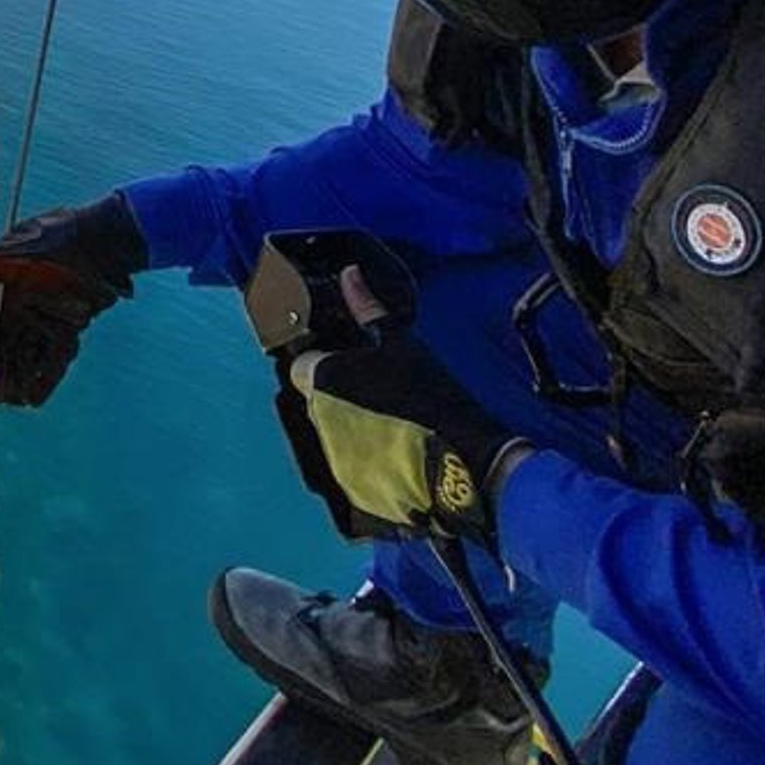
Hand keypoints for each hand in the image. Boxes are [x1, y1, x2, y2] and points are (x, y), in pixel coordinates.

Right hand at [0, 194, 145, 405]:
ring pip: (26, 354)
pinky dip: (45, 378)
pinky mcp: (68, 329)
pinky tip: (35, 399)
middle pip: (1, 342)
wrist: (104, 242)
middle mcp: (18, 303)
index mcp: (0, 282)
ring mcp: (44, 317)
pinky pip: (53, 358)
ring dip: (18, 379)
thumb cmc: (58, 242)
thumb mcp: (19, 256)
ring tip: (10, 401)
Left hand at [291, 268, 531, 543]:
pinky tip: (397, 454)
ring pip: (332, 436)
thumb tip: (349, 274)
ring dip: (352, 431)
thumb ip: (368, 308)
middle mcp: (318, 419)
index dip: (323, 365)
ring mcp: (331, 457)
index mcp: (323, 379)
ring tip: (394, 428)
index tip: (350, 368)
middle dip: (339, 399)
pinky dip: (367, 463)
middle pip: (317, 403)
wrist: (464, 457)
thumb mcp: (402, 343)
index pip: (301, 368)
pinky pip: (349, 469)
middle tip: (380, 396)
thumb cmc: (431, 393)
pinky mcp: (349, 490)